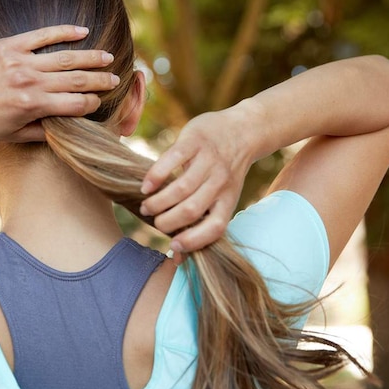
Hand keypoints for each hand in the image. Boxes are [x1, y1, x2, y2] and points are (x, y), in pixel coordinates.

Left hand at [0, 25, 118, 141]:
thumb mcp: (10, 135)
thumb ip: (40, 132)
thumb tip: (65, 131)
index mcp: (32, 107)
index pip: (75, 104)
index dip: (93, 104)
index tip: (102, 103)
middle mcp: (30, 82)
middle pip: (76, 79)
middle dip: (100, 80)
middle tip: (115, 79)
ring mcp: (21, 61)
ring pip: (66, 57)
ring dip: (91, 57)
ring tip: (108, 57)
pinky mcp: (10, 45)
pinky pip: (42, 35)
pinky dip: (64, 32)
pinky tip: (82, 31)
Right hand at [140, 108, 257, 259]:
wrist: (242, 130)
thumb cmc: (224, 172)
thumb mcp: (222, 197)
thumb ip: (202, 223)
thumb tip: (176, 258)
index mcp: (228, 200)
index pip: (214, 227)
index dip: (193, 241)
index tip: (172, 245)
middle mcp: (220, 182)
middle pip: (191, 210)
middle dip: (166, 221)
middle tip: (153, 220)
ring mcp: (208, 161)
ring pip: (180, 188)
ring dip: (158, 202)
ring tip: (146, 205)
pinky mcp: (195, 141)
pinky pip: (172, 160)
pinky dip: (156, 176)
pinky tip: (146, 186)